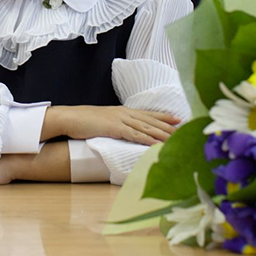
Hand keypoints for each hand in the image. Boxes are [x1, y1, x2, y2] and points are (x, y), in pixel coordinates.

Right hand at [43, 105, 179, 145]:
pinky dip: (149, 140)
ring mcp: (121, 119)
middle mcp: (125, 113)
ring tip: (177, 139)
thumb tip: (121, 130)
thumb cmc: (83, 121)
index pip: (147, 114)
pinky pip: (136, 135)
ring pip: (147, 127)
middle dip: (169, 126)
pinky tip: (158, 144)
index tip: (178, 119)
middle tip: (185, 130)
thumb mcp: (102, 121)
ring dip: (163, 134)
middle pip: (151, 120)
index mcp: (122, 111)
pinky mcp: (116, 128)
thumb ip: (114, 124)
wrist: (70, 118)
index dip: (163, 116)